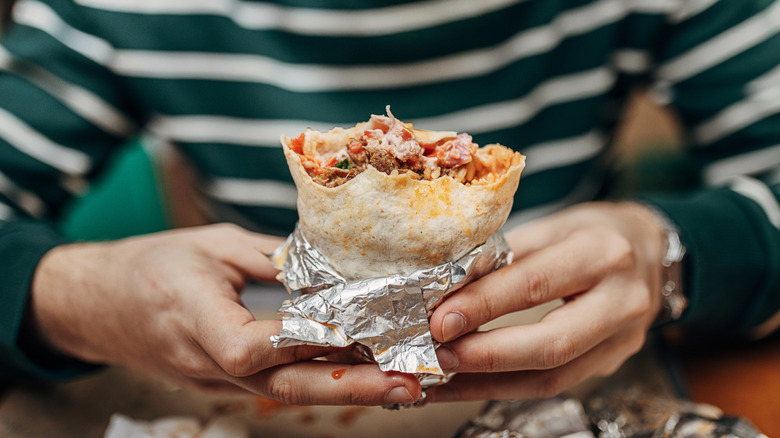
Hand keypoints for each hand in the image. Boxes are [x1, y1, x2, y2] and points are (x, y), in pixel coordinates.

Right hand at [29, 223, 420, 405]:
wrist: (95, 304)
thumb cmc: (148, 266)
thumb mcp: (209, 244)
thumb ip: (267, 258)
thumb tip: (325, 266)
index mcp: (194, 316)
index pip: (250, 345)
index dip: (304, 344)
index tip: (357, 336)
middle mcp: (205, 360)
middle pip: (280, 387)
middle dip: (347, 389)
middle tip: (404, 385)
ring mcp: (213, 380)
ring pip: (283, 394)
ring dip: (343, 392)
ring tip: (399, 385)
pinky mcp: (221, 383)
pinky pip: (273, 388)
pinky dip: (317, 385)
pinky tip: (356, 378)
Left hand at [426, 202, 665, 401]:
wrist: (653, 251)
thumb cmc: (596, 232)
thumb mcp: (553, 226)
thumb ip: (507, 254)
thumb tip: (449, 285)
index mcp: (601, 254)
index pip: (534, 285)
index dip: (483, 306)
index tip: (440, 318)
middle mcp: (621, 301)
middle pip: (549, 343)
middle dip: (485, 356)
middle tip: (438, 356)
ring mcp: (622, 340)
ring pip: (552, 376)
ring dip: (489, 382)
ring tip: (442, 377)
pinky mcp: (611, 363)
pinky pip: (554, 384)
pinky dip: (505, 388)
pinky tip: (469, 384)